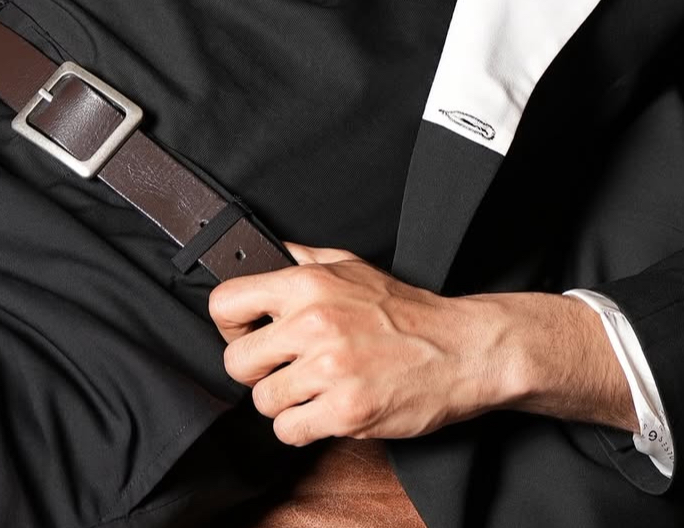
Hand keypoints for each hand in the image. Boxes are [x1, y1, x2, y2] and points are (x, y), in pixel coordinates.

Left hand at [209, 243, 514, 444]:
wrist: (458, 349)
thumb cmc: (405, 311)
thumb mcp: (352, 266)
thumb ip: (303, 259)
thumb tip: (263, 253)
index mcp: (308, 284)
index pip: (226, 302)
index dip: (230, 324)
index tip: (245, 333)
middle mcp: (313, 324)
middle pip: (236, 362)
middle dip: (256, 370)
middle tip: (282, 368)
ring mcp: (329, 370)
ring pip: (262, 402)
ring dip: (284, 402)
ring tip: (312, 388)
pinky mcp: (344, 411)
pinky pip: (289, 431)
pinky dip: (303, 427)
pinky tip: (325, 408)